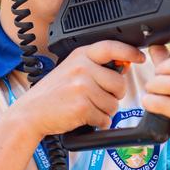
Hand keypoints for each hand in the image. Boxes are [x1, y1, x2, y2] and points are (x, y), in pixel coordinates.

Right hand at [10, 41, 144, 138]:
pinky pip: (105, 118)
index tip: (140, 57)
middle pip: (119, 83)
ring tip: (85, 107)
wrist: (30, 114)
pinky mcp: (82, 106)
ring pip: (114, 104)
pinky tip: (82, 117)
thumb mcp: (71, 70)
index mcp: (80, 55)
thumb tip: (124, 65)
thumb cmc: (51, 94)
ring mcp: (82, 86)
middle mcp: (82, 68)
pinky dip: (97, 122)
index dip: (129, 52)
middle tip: (95, 98)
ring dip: (104, 111)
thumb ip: (95, 67)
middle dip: (113, 95)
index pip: (111, 47)